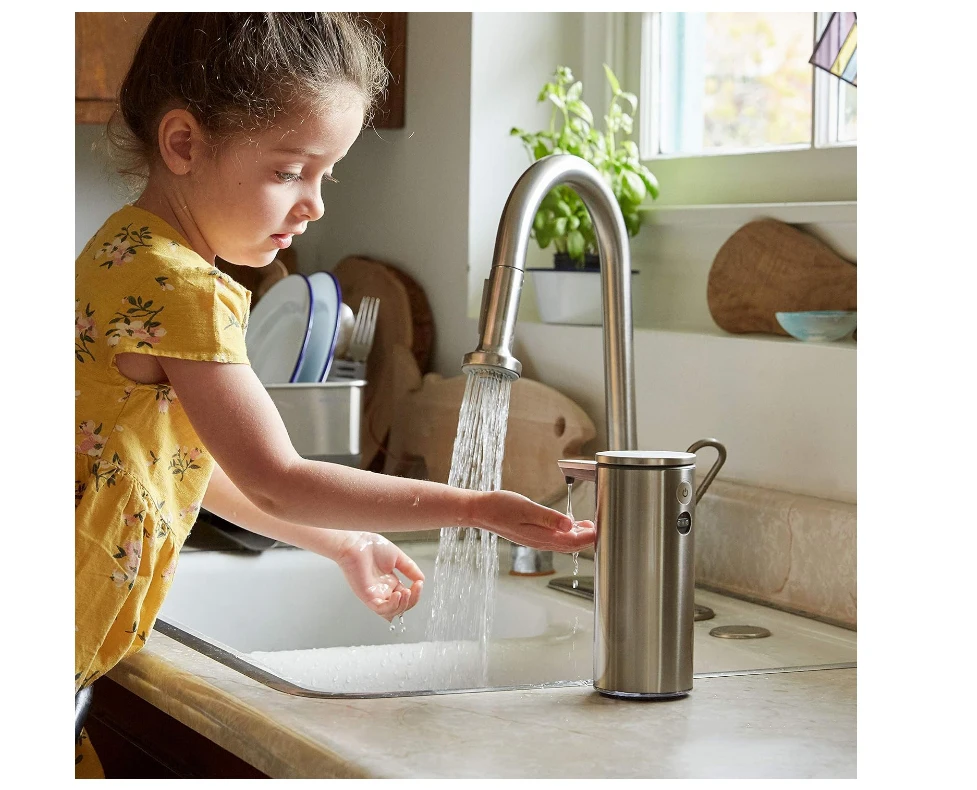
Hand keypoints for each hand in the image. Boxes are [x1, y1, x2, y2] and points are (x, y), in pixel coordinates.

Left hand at [333, 532, 423, 620]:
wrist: (357, 543)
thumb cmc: (371, 546)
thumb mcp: (398, 557)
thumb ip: (410, 569)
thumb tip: (421, 579)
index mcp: (390, 583)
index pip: (406, 597)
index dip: (415, 593)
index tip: (419, 582)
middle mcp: (383, 591)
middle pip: (401, 607)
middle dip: (412, 600)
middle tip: (416, 587)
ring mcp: (375, 595)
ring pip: (391, 612)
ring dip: (403, 605)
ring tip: (407, 592)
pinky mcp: (367, 596)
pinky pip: (380, 609)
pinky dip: (392, 605)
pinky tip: (398, 594)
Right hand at [471, 490, 595, 551]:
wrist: (480, 511)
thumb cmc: (501, 507)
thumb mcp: (527, 508)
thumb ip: (549, 517)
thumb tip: (570, 524)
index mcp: (542, 537)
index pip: (573, 542)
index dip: (589, 537)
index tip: (602, 528)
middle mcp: (541, 542)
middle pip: (571, 545)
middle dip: (587, 538)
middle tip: (601, 525)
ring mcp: (536, 540)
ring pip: (563, 542)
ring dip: (578, 536)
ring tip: (590, 525)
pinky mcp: (532, 535)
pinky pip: (555, 538)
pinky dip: (566, 533)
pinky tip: (569, 524)